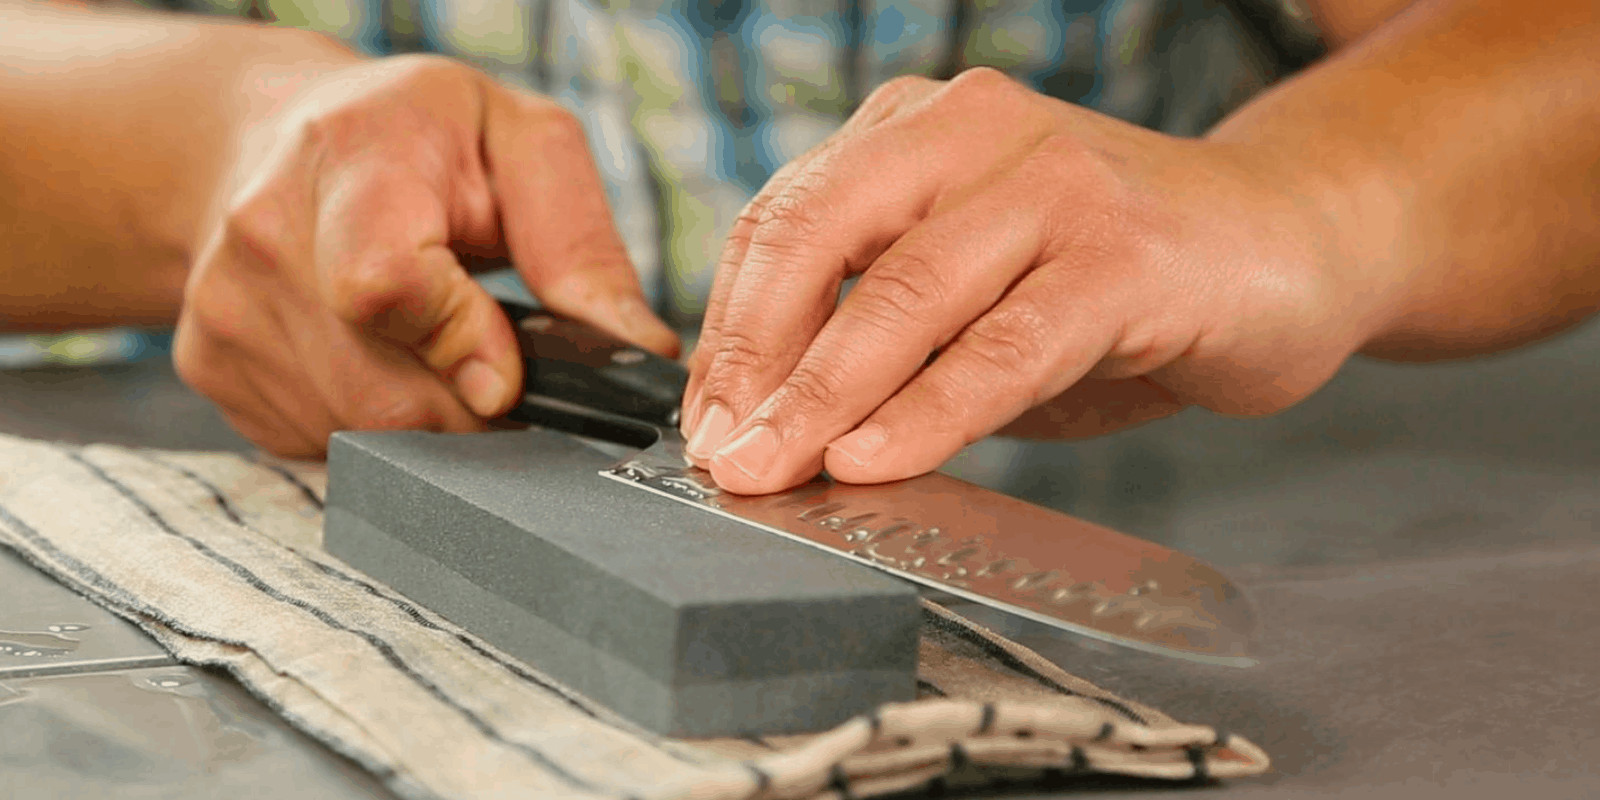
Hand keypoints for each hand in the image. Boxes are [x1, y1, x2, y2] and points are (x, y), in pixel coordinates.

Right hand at [175, 54, 676, 456]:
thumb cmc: (420, 139)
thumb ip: (580, 245)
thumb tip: (636, 351)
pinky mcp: (212, 365)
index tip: (511, 375)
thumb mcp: (523, 144)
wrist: (282, 138)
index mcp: (352, 154)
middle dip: (472, 411)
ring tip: (440, 351)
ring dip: (428, 421)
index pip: (383, 286)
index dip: (460, 346)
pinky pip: (319, 441)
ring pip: (356, 433)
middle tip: (505, 372)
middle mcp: (266, 232)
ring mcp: (226, 306)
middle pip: (382, 393)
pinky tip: (382, 362)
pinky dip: (374, 424)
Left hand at [682, 68, 1390, 493]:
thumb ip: (881, 334)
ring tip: (773, 470)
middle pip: (821, 239)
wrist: (1289, 242)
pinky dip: (930, 411)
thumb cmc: (1112, 279)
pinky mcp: (1125, 254)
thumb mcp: (971, 292)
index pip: (784, 218)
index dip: (728, 326)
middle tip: (721, 457)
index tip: (702, 419)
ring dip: (824, 396)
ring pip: (906, 293)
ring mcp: (1053, 182)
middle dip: (754, 360)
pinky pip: (1003, 345)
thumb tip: (769, 424)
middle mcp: (974, 129)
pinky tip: (876, 460)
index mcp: (917, 128)